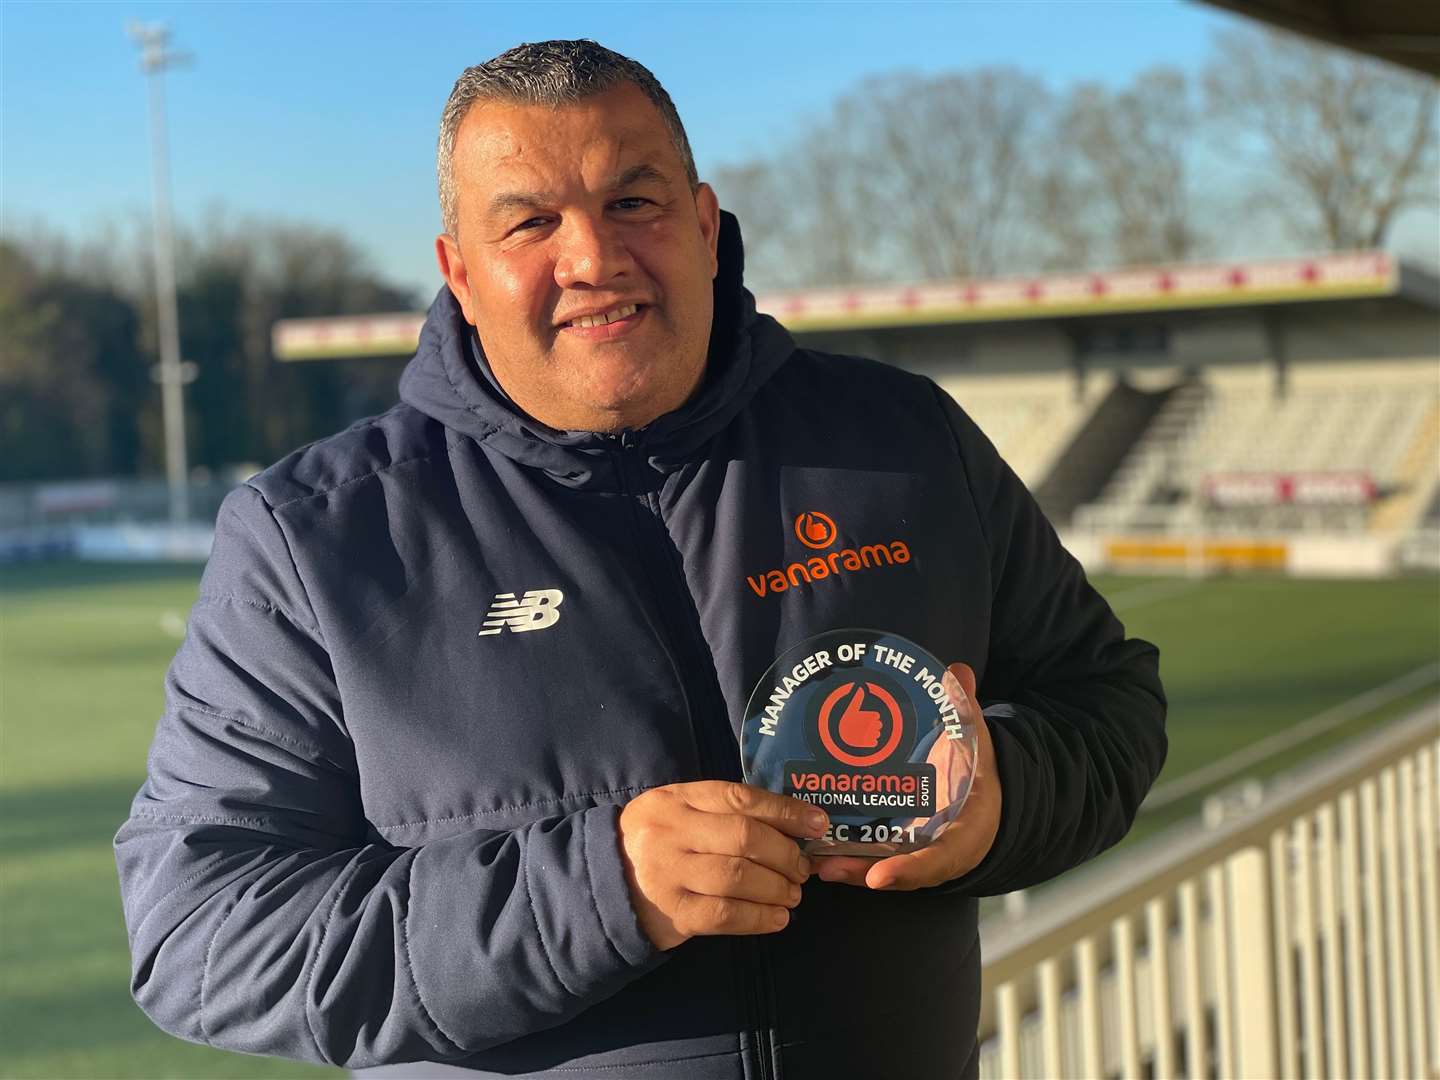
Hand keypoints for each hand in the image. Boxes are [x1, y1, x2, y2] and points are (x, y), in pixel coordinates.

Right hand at [618, 781, 828, 949]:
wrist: (607, 880)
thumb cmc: (659, 840)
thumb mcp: (682, 810)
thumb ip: (727, 811)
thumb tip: (794, 822)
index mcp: (678, 799)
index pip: (740, 798)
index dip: (785, 811)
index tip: (818, 824)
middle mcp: (671, 832)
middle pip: (744, 838)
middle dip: (785, 854)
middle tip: (803, 868)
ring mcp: (670, 874)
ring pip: (738, 878)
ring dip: (778, 888)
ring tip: (792, 894)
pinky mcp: (673, 913)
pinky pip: (726, 915)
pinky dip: (759, 918)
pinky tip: (777, 918)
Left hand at [816, 662, 1001, 890]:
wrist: (985, 795)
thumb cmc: (977, 771)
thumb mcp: (976, 742)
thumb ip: (965, 711)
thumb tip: (956, 671)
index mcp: (966, 832)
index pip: (939, 860)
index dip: (909, 870)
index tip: (878, 875)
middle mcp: (938, 851)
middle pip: (899, 872)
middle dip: (862, 872)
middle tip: (827, 867)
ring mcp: (916, 854)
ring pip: (880, 870)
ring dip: (846, 870)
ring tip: (811, 862)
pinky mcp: (898, 849)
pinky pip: (871, 860)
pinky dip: (845, 861)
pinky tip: (813, 854)